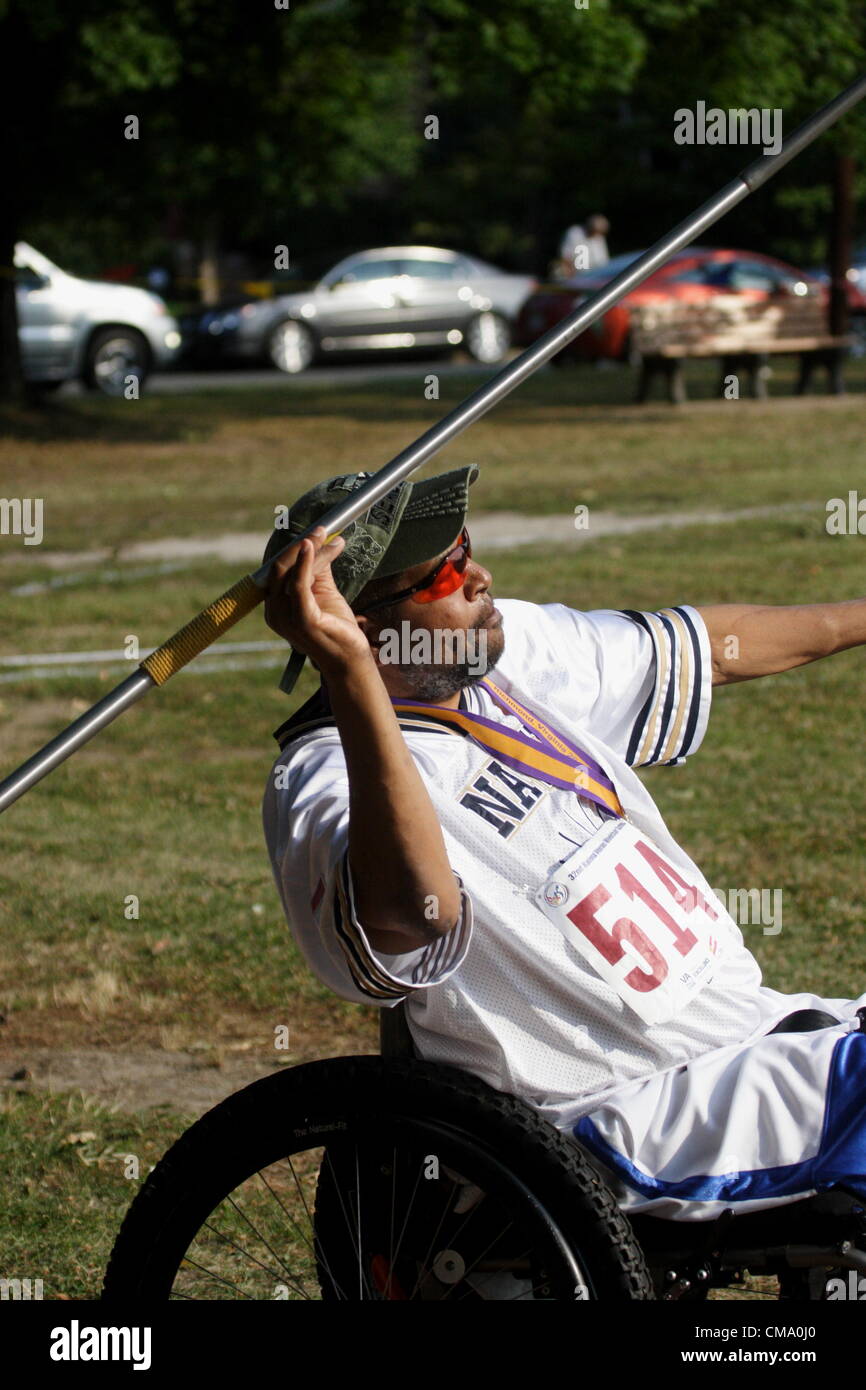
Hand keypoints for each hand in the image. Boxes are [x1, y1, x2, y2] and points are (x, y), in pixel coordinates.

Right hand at [264, 527, 372, 675]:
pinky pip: (299, 584)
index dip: (294, 548)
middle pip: (281, 568)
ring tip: (328, 537)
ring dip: (310, 550)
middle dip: (301, 545)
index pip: (278, 571)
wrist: (349, 659)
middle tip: (322, 530)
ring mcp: (286, 619)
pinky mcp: (302, 621)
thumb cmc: (336, 628)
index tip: (315, 532)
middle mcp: (274, 613)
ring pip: (291, 572)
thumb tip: (316, 543)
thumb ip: (316, 570)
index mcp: (275, 608)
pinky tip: (311, 546)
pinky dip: (304, 562)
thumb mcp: (323, 592)